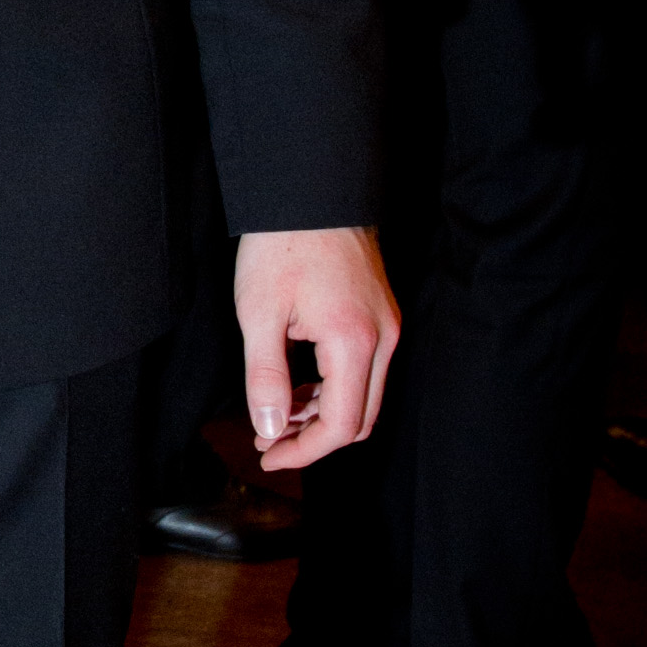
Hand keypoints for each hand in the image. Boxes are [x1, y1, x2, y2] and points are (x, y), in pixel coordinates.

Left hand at [231, 226, 397, 474]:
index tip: (268, 455)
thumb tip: (271, 428)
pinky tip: (297, 387)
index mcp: (354, 342)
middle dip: (314, 438)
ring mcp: (386, 326)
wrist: (309, 191)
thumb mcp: (259, 315)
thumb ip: (265, 378)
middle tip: (268, 440)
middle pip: (360, 418)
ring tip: (275, 415)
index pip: (341, 424)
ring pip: (364, 396)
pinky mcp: (380, 316)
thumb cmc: (281, 246)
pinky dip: (333, 387)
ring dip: (322, 414)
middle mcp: (383, 338)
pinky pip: (365, 370)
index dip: (305, 451)